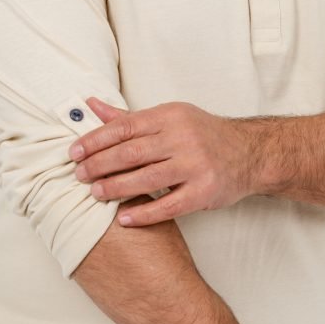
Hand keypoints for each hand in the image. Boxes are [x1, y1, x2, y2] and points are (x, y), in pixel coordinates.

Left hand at [69, 97, 255, 224]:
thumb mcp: (169, 118)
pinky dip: (144, 213)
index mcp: (170, 116)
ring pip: (146, 179)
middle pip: (131, 153)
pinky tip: (124, 218)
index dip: (95, 140)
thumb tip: (91, 106)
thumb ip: (129, 118)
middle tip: (79, 176)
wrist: (250, 153)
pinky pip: (169, 206)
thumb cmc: (203, 134)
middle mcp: (182, 138)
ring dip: (115, 188)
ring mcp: (195, 165)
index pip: (124, 127)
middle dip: (100, 165)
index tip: (74, 153)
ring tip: (95, 194)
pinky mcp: (204, 192)